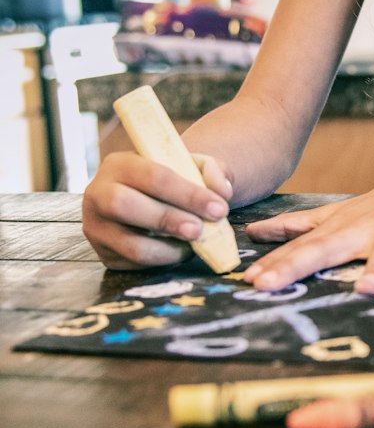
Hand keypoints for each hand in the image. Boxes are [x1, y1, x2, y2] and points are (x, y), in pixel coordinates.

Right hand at [82, 150, 233, 268]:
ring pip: (130, 244)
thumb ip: (211, 171)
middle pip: (125, 205)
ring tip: (194, 244)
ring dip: (169, 249)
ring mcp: (96, 226)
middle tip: (199, 230)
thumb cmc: (172, 181)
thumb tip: (222, 192)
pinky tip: (179, 250)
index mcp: (120, 164)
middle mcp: (99, 193)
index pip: (153, 176)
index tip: (219, 209)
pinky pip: (133, 263)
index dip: (188, 194)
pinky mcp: (104, 254)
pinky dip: (162, 261)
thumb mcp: (192, 166)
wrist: (149, 200)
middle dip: (168, 220)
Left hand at [243, 161, 373, 294]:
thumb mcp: (337, 216)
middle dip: (294, 266)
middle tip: (265, 284)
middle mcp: (363, 230)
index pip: (299, 249)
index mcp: (339, 230)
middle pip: (324, 249)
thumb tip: (254, 232)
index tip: (246, 281)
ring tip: (366, 289)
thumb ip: (297, 226)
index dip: (273, 265)